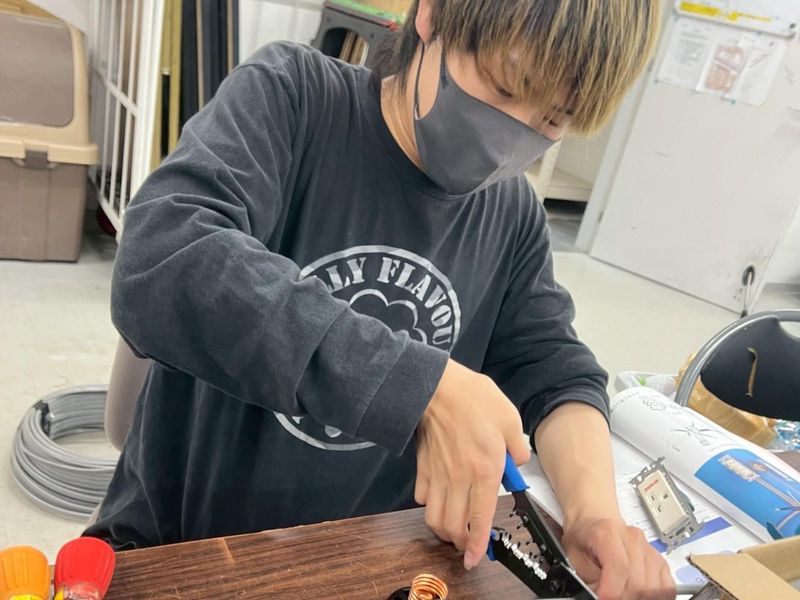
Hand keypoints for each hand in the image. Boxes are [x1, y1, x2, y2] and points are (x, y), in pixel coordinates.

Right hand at [415, 359, 529, 570]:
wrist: (436, 386)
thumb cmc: (471, 398)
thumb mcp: (509, 417)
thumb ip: (518, 446)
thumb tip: (518, 461)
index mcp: (484, 470)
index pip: (480, 519)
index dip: (479, 545)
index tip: (478, 558)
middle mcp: (459, 478)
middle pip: (453, 526)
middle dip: (461, 543)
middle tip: (469, 542)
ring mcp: (438, 474)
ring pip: (435, 518)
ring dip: (443, 529)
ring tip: (453, 528)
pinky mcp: (423, 466)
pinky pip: (422, 497)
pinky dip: (429, 506)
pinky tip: (438, 501)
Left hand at [562, 517, 675, 599]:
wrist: (595, 522)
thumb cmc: (584, 538)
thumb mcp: (575, 557)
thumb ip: (590, 579)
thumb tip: (600, 596)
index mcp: (608, 533)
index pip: (619, 566)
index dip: (613, 590)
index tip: (603, 599)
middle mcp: (633, 538)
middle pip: (638, 581)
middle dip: (624, 598)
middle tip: (610, 599)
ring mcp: (649, 549)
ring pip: (654, 587)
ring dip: (638, 598)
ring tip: (622, 596)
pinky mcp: (659, 560)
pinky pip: (667, 587)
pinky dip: (656, 597)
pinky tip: (640, 596)